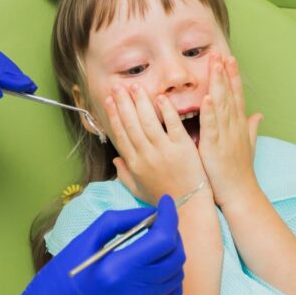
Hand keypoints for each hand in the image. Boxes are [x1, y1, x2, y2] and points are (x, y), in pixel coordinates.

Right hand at [0, 197, 184, 294]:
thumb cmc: (56, 282)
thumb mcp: (81, 243)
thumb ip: (117, 223)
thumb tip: (147, 214)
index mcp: (116, 269)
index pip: (162, 238)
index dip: (169, 216)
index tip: (166, 203)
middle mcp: (134, 291)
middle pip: (175, 257)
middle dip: (172, 234)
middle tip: (159, 223)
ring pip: (177, 276)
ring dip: (172, 255)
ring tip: (155, 245)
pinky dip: (170, 277)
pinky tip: (155, 268)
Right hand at [106, 84, 208, 204]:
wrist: (187, 207)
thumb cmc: (163, 199)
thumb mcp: (138, 189)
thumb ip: (124, 174)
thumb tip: (116, 159)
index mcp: (134, 164)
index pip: (120, 135)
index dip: (113, 116)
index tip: (108, 101)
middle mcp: (146, 155)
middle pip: (131, 124)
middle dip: (123, 103)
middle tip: (118, 86)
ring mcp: (164, 151)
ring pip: (148, 121)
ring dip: (140, 102)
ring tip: (135, 86)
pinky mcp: (182, 148)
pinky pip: (172, 125)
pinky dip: (166, 111)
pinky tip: (161, 97)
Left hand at [197, 54, 263, 208]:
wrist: (240, 194)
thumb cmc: (239, 173)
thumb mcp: (247, 146)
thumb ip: (251, 128)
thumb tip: (258, 115)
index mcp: (238, 126)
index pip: (237, 96)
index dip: (234, 77)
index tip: (230, 59)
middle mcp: (234, 127)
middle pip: (230, 95)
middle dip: (224, 73)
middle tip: (219, 53)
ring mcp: (225, 136)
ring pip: (222, 105)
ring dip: (218, 84)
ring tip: (214, 66)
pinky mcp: (215, 147)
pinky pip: (212, 126)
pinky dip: (210, 112)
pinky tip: (207, 97)